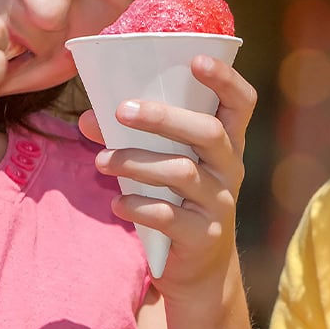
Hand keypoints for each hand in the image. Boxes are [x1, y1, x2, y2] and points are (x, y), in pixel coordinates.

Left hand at [78, 54, 256, 301]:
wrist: (200, 269)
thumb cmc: (179, 201)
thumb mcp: (167, 165)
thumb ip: (134, 139)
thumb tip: (87, 119)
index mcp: (227, 143)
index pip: (242, 103)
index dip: (225, 79)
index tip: (196, 59)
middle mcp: (231, 168)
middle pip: (208, 132)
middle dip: (163, 117)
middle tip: (121, 111)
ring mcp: (221, 203)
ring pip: (182, 172)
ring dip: (136, 162)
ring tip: (101, 161)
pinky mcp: (204, 236)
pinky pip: (169, 216)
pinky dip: (138, 206)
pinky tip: (116, 204)